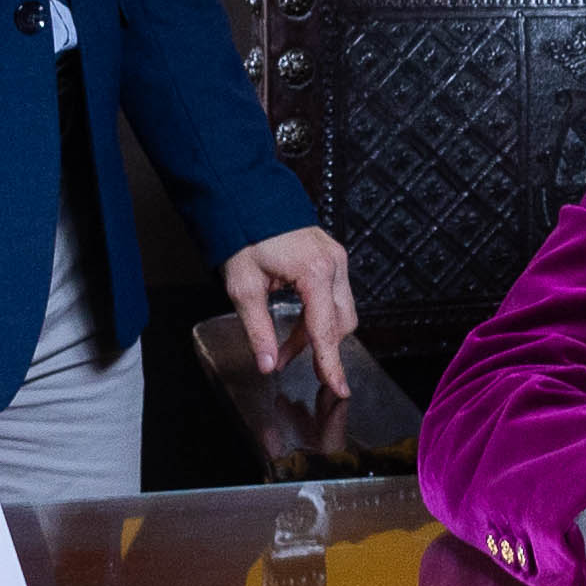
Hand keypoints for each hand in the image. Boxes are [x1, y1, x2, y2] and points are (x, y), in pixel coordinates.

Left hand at [222, 223, 357, 395]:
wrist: (246, 197)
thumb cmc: (244, 234)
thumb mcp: (244, 288)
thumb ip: (258, 330)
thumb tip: (267, 363)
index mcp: (315, 272)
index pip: (326, 330)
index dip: (330, 363)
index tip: (338, 388)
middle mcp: (334, 264)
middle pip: (340, 323)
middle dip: (319, 348)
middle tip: (288, 363)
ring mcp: (336, 258)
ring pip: (339, 311)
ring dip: (316, 333)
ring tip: (285, 347)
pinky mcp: (331, 256)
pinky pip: (333, 296)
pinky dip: (317, 316)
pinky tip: (296, 325)